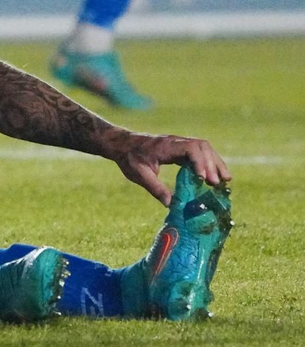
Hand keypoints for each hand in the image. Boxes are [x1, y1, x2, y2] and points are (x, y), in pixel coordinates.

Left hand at [110, 132, 229, 205]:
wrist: (121, 144)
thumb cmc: (128, 157)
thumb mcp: (138, 174)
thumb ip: (155, 188)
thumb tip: (171, 205)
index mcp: (166, 146)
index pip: (190, 149)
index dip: (200, 162)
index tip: (203, 178)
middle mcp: (176, 142)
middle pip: (202, 147)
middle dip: (212, 164)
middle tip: (218, 183)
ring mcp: (179, 144)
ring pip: (203, 148)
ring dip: (215, 163)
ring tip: (225, 180)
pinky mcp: (180, 148)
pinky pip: (199, 152)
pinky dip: (208, 163)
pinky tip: (213, 176)